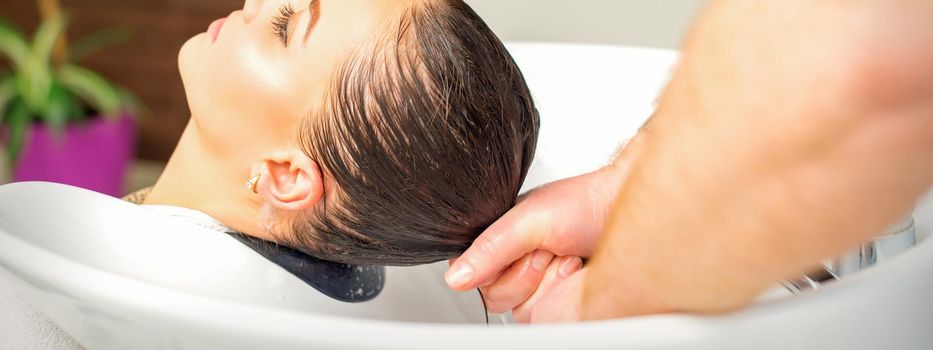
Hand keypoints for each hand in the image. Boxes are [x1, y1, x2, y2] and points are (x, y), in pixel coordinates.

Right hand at [445, 133, 645, 319]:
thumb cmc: (583, 204)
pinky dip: (563, 292)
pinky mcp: (556, 300)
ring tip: (565, 257)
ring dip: (548, 283)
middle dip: (527, 273)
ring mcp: (536, 284)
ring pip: (521, 310)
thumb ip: (491, 247)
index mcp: (498, 240)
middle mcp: (513, 262)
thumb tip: (456, 277)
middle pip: (496, 296)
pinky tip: (574, 272)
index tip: (524, 249)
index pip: (471, 273)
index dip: (499, 267)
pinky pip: (544, 316)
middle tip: (548, 249)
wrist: (621, 211)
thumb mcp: (528, 220)